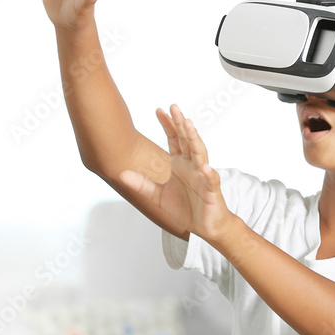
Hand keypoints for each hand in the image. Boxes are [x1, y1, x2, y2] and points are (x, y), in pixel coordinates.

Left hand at [118, 105, 234, 242]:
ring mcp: (203, 177)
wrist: (205, 227)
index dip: (168, 125)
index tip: (159, 110)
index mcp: (180, 165)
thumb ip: (142, 184)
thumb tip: (122, 174)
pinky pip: (211, 180)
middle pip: (187, 141)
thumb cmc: (187, 209)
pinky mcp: (211, 191)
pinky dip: (208, 173)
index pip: (174, 140)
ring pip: (200, 154)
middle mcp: (192, 166)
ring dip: (195, 139)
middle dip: (181, 124)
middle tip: (174, 107)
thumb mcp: (158, 196)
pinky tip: (204, 167)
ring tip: (189, 126)